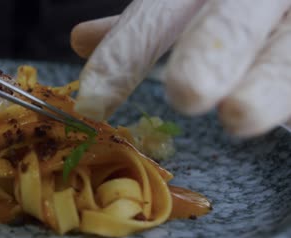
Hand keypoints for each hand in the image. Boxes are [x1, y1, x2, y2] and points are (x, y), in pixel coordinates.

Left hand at [71, 0, 290, 136]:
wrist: (282, 2)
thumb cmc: (233, 8)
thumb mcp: (186, 5)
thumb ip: (144, 27)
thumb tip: (79, 39)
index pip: (156, 15)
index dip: (125, 54)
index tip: (92, 104)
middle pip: (228, 21)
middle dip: (209, 52)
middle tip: (186, 92)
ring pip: (287, 52)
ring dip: (267, 83)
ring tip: (239, 114)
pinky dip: (287, 94)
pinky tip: (276, 111)